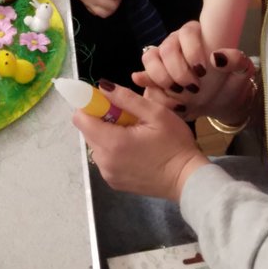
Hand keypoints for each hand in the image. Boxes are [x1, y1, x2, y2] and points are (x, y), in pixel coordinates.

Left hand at [73, 81, 208, 201]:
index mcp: (112, 142)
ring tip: (134, 134)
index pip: (80, 118)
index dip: (90, 104)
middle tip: (128, 117)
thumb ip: (126, 98)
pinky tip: (134, 149)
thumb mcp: (156, 114)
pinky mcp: (113, 182)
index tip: (107, 101)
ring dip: (107, 134)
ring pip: (95, 144)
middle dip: (101, 118)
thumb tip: (102, 86)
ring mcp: (107, 174)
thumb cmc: (175, 144)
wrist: (187, 179)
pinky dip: (112, 149)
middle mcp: (103, 160)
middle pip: (87, 131)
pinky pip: (104, 158)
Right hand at [133, 21, 257, 123]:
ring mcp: (163, 57)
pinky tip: (151, 90)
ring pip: (151, 57)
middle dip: (178, 70)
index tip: (203, 71)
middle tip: (192, 88)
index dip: (193, 50)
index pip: (189, 32)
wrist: (218, 102)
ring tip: (176, 92)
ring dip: (161, 77)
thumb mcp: (242, 73)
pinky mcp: (154, 73)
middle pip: (168, 47)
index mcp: (199, 36)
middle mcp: (177, 42)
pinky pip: (144, 73)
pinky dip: (147, 82)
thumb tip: (217, 57)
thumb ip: (237, 61)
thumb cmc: (229, 83)